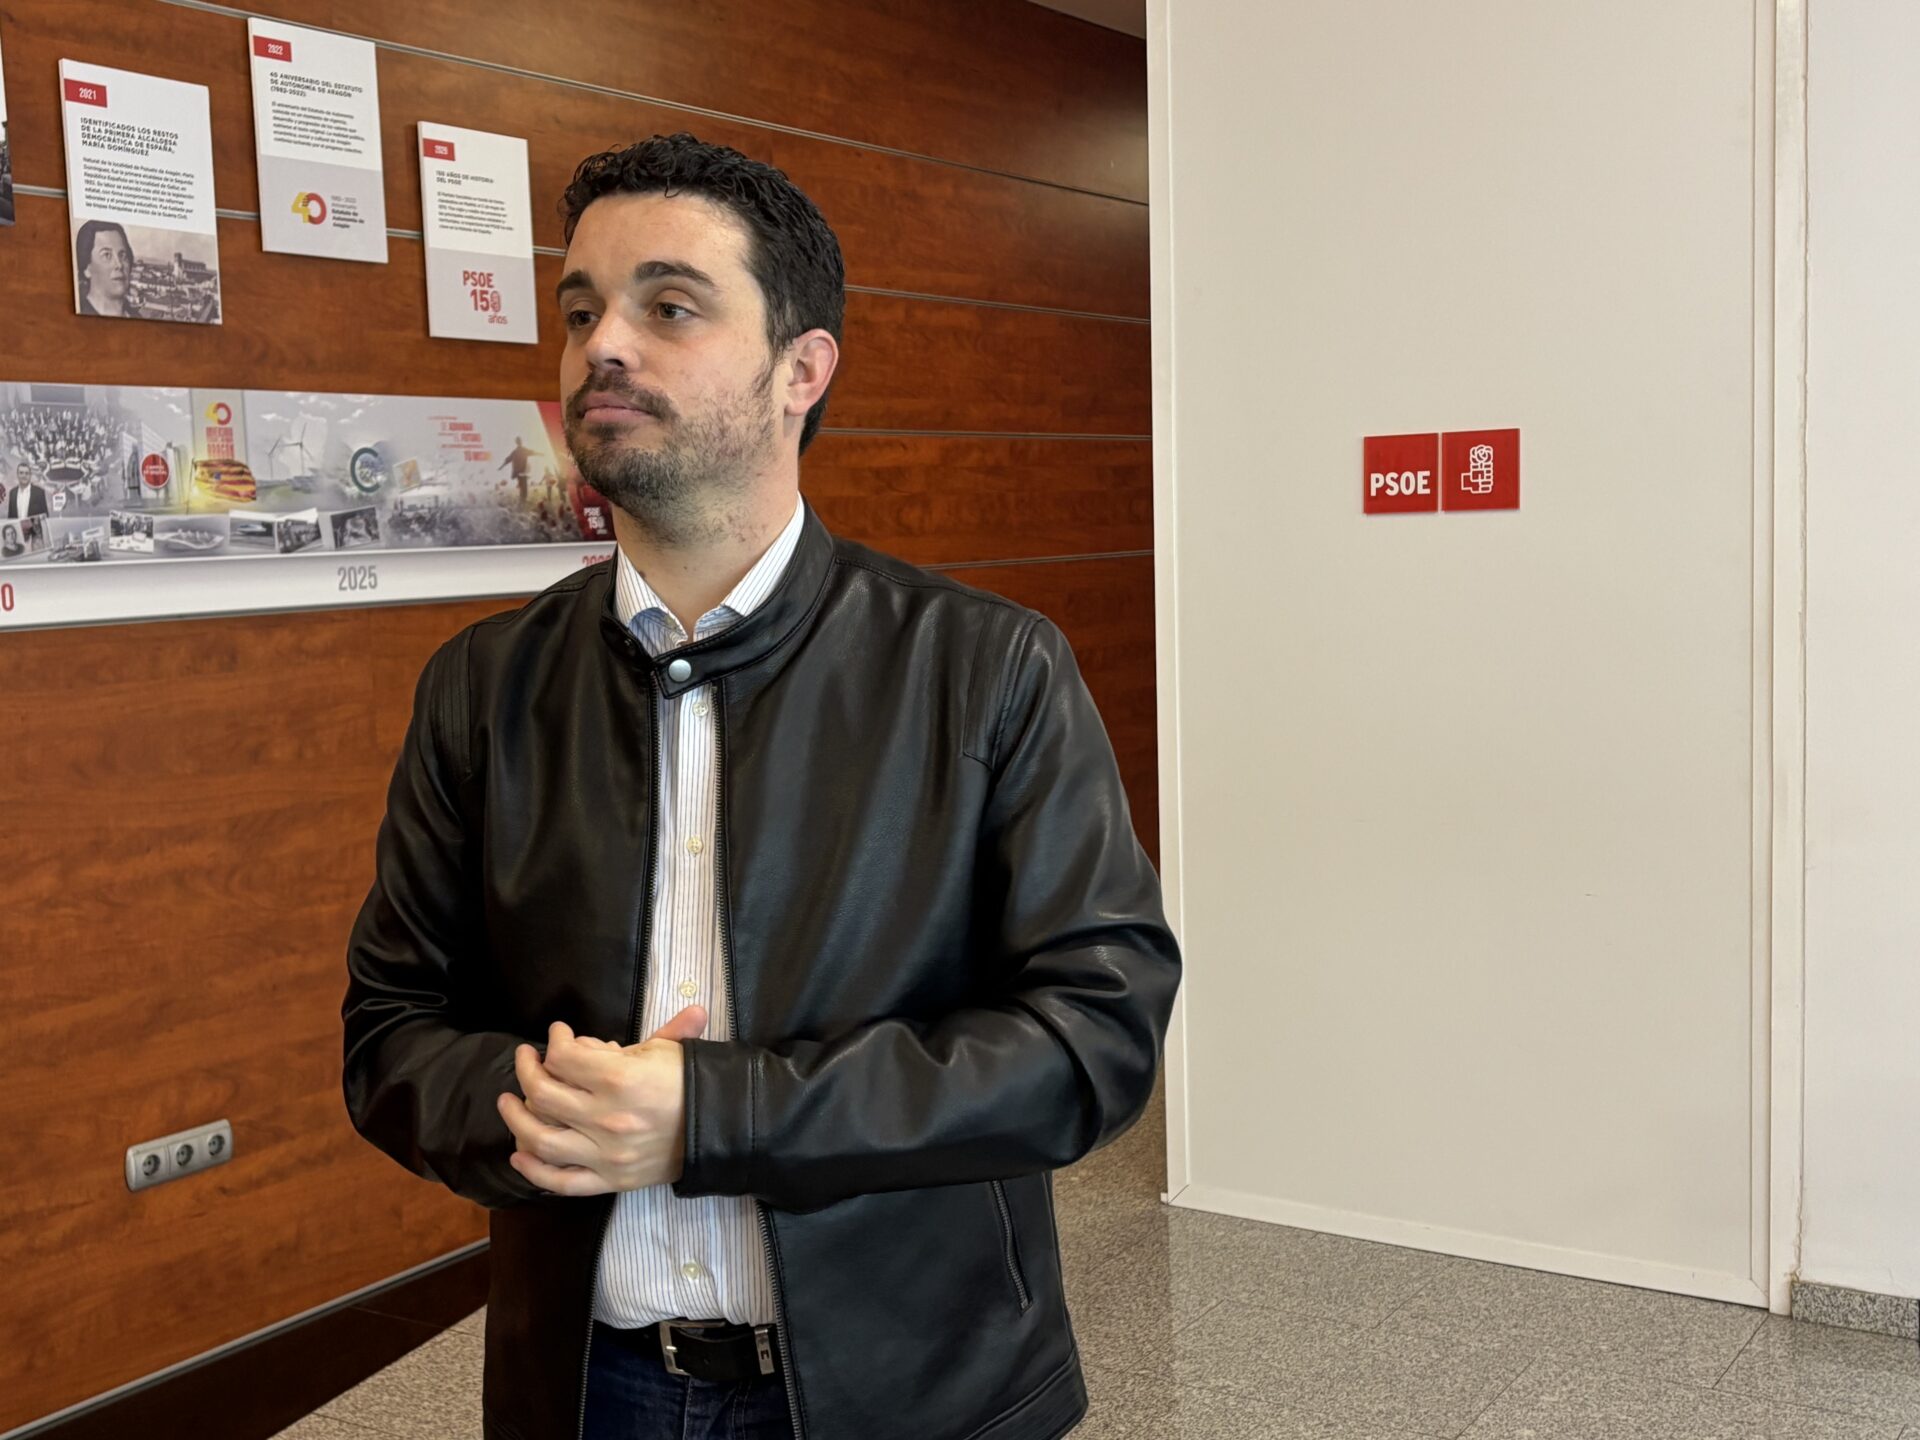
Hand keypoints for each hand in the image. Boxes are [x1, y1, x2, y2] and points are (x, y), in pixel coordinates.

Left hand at [496, 1006, 706, 1196]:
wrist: (722, 1130)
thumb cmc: (692, 1084)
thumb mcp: (665, 1049)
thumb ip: (614, 1042)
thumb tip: (582, 1038)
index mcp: (621, 1079)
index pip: (564, 1056)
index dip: (555, 1039)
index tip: (558, 1033)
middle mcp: (607, 1118)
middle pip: (543, 1092)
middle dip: (528, 1069)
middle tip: (527, 1059)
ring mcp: (606, 1154)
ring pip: (541, 1137)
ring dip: (516, 1117)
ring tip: (508, 1101)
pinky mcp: (610, 1180)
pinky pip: (560, 1182)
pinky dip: (533, 1170)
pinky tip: (519, 1153)